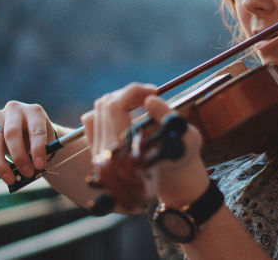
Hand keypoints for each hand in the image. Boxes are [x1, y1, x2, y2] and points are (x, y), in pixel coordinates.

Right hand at [0, 101, 55, 185]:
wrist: (28, 132)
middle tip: (27, 174)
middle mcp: (15, 109)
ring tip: (11, 179)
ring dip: (2, 164)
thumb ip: (34, 157)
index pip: (36, 130)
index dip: (38, 149)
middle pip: (12, 134)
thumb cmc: (39, 140)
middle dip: (19, 157)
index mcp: (34, 111)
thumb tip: (16, 174)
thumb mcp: (43, 146)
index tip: (40, 166)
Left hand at [80, 83, 205, 199]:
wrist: (168, 185)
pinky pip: (92, 121)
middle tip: (150, 95)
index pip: (116, 107)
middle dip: (129, 93)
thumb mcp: (185, 140)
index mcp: (122, 151)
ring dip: (120, 99)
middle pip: (106, 105)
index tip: (154, 92)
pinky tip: (125, 112)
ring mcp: (97, 152)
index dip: (134, 92)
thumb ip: (166, 116)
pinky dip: (108, 110)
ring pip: (98, 110)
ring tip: (140, 102)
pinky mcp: (97, 150)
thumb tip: (149, 99)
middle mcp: (104, 152)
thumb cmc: (181, 162)